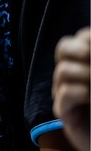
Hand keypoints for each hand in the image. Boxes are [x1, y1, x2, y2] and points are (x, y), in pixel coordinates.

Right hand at [54, 27, 90, 150]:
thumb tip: (89, 53)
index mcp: (85, 63)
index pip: (80, 38)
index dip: (88, 38)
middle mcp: (73, 75)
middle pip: (64, 47)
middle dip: (79, 50)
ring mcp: (65, 92)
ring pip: (63, 70)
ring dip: (83, 74)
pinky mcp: (63, 111)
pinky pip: (64, 93)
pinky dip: (81, 93)